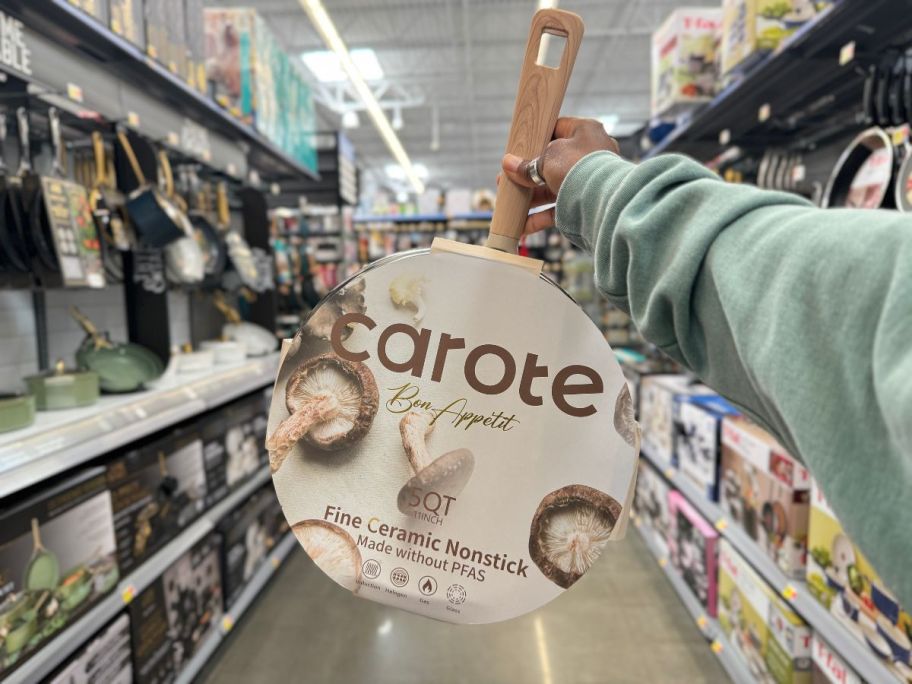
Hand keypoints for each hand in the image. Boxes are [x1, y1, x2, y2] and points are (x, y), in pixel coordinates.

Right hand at [499, 117, 618, 233]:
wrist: (605, 203)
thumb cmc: (579, 168)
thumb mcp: (548, 159)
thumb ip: (527, 164)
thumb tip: (507, 163)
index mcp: (585, 131)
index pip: (557, 128)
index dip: (536, 137)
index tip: (519, 147)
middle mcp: (589, 154)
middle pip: (551, 162)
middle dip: (527, 173)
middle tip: (507, 178)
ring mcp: (587, 180)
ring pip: (552, 188)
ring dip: (530, 197)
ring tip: (509, 202)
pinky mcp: (585, 204)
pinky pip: (558, 209)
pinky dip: (540, 217)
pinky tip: (522, 226)